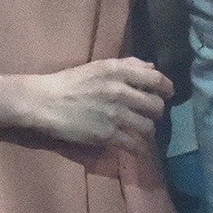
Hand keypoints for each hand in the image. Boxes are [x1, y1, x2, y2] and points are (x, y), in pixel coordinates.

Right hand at [27, 57, 170, 153]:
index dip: (167, 88)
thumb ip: (127, 65)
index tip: (168, 93)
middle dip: (157, 112)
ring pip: (148, 127)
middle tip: (151, 114)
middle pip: (156, 105)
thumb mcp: (99, 66)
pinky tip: (136, 147)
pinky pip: (133, 144)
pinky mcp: (106, 135)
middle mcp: (120, 91)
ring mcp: (114, 115)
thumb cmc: (71, 82)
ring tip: (142, 131)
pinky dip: (138, 148)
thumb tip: (152, 68)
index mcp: (118, 71)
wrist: (45, 102)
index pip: (156, 79)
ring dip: (148, 130)